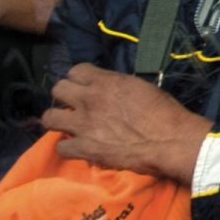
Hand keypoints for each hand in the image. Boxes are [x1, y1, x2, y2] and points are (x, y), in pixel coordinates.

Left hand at [42, 64, 212, 182]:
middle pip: (58, 89)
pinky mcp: (85, 148)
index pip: (76, 70)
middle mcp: (90, 99)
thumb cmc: (164, 112)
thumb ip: (117, 87)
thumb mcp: (141, 88)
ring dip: (58, 120)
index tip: (86, 87)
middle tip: (75, 106)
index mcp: (106, 81)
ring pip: (49, 117)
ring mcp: (84, 125)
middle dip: (65, 96)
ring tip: (69, 126)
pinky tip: (79, 148)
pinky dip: (69, 148)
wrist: (169, 142)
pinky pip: (61, 148)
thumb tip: (109, 91)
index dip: (80, 79)